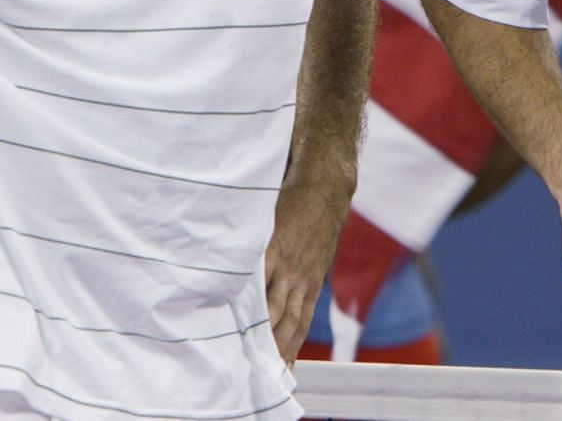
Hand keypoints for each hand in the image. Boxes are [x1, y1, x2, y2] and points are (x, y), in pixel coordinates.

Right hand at [264, 180, 351, 362]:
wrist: (324, 190)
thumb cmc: (317, 222)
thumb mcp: (316, 255)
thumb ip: (302, 277)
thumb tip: (286, 296)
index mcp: (311, 283)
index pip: (300, 324)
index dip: (292, 349)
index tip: (283, 371)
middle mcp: (300, 279)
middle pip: (287, 323)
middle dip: (276, 348)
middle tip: (263, 370)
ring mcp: (286, 265)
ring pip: (273, 306)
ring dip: (262, 329)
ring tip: (247, 349)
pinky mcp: (273, 248)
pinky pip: (259, 276)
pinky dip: (251, 295)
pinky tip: (237, 308)